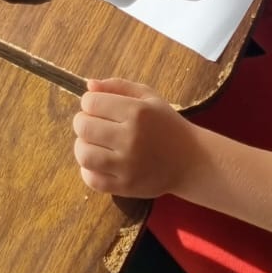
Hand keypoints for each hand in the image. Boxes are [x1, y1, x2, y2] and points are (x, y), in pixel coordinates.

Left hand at [73, 78, 197, 197]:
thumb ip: (118, 86)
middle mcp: (131, 138)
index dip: (89, 102)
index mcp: (137, 112)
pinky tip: (98, 162)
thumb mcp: (149, 97)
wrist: (190, 160)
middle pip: (84, 127)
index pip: (92, 103)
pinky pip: (92, 180)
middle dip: (82, 122)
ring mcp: (128, 165)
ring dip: (82, 146)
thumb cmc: (167, 124)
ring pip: (84, 154)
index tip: (96, 105)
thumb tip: (89, 85)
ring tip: (92, 143)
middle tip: (91, 123)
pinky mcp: (125, 187)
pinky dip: (88, 170)